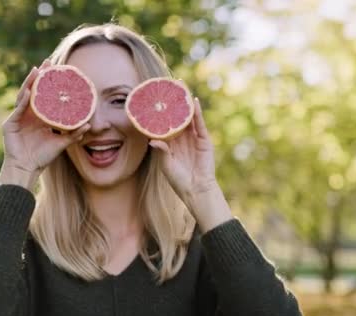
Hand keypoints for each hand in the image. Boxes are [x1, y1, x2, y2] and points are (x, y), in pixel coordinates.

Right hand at [0, 60, 89, 188]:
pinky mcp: (10, 124)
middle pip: (33, 90)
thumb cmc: (42, 157)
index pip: (44, 95)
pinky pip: (18, 109)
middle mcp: (27, 113)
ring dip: (30, 82)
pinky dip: (23, 100)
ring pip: (24, 95)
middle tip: (48, 62)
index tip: (59, 70)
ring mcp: (17, 117)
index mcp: (38, 116)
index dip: (50, 83)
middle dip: (40, 76)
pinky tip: (29, 91)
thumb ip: (73, 134)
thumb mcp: (61, 143)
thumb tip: (88, 125)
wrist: (27, 169)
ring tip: (37, 71)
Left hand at [149, 98, 231, 231]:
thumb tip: (152, 140)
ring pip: (188, 116)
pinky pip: (199, 124)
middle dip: (173, 101)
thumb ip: (161, 151)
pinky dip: (197, 112)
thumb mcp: (166, 165)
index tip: (153, 98)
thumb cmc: (179, 180)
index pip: (164, 123)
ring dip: (185, 102)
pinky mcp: (204, 140)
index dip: (160, 111)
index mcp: (171, 142)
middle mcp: (182, 137)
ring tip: (181, 86)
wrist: (196, 190)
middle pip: (177, 115)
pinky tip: (194, 101)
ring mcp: (193, 137)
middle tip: (168, 84)